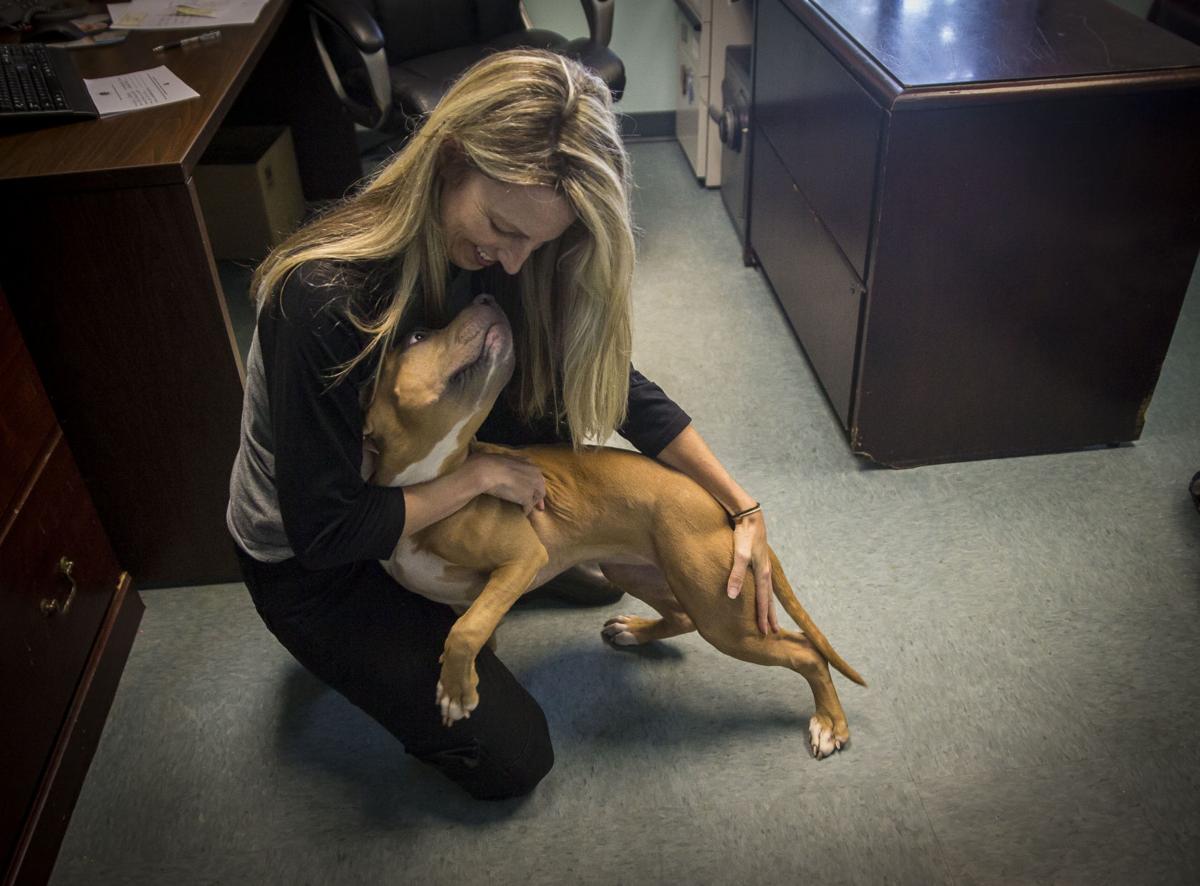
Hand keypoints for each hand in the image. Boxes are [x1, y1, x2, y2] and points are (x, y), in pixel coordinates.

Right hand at [468, 451, 546, 515]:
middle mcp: (534, 474)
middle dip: (539, 498)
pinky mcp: (527, 498)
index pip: (537, 476)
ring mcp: (532, 486)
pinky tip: (522, 514)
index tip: (535, 491)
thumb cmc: (490, 463)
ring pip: (536, 498)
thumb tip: (503, 468)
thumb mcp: (504, 460)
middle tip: (539, 507)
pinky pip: (528, 507)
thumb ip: (510, 465)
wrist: (488, 470)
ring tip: (527, 510)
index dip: (536, 485)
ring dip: (532, 504)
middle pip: (540, 488)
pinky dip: (526, 511)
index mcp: (529, 464)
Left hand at [725, 511, 779, 634]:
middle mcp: (766, 571)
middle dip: (770, 616)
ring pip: (767, 591)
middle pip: (769, 598)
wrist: (749, 515)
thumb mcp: (739, 553)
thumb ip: (736, 574)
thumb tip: (732, 595)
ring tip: (770, 618)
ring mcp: (763, 565)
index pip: (763, 600)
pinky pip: (763, 583)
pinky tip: (761, 594)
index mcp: (763, 572)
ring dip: (768, 605)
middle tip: (772, 632)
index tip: (764, 632)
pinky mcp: (759, 560)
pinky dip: (764, 593)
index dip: (763, 617)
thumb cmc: (743, 533)